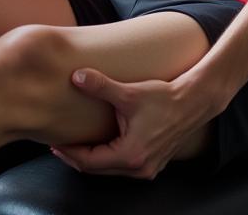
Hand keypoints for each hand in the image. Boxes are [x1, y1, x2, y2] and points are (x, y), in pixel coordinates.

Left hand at [50, 69, 218, 179]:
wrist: (193, 102)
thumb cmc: (164, 98)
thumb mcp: (129, 92)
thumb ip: (100, 85)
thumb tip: (75, 76)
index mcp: (130, 156)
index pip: (89, 162)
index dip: (69, 152)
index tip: (54, 142)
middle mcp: (139, 169)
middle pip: (97, 170)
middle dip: (76, 157)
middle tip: (58, 144)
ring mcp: (147, 169)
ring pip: (110, 170)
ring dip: (92, 159)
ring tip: (75, 144)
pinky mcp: (153, 163)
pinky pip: (122, 166)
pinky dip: (107, 158)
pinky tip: (100, 144)